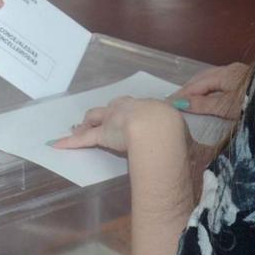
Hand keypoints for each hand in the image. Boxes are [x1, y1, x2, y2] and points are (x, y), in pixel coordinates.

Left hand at [52, 97, 177, 154]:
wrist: (156, 126)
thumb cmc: (172, 127)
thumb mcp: (181, 129)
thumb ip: (182, 139)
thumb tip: (196, 148)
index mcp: (148, 106)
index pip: (136, 107)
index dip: (131, 113)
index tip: (132, 118)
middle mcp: (128, 107)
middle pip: (112, 108)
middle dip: (107, 114)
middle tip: (103, 119)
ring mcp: (112, 119)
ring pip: (95, 118)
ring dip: (88, 123)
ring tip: (79, 128)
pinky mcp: (100, 134)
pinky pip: (84, 138)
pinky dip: (70, 142)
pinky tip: (58, 145)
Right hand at [168, 62, 250, 118]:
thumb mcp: (227, 107)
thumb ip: (204, 105)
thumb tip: (180, 103)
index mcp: (225, 73)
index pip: (198, 83)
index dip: (183, 94)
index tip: (169, 104)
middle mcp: (231, 70)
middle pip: (204, 78)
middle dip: (189, 89)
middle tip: (176, 102)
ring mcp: (241, 74)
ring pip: (213, 79)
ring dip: (200, 89)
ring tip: (189, 101)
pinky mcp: (248, 81)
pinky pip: (222, 83)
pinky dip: (211, 90)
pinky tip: (209, 98)